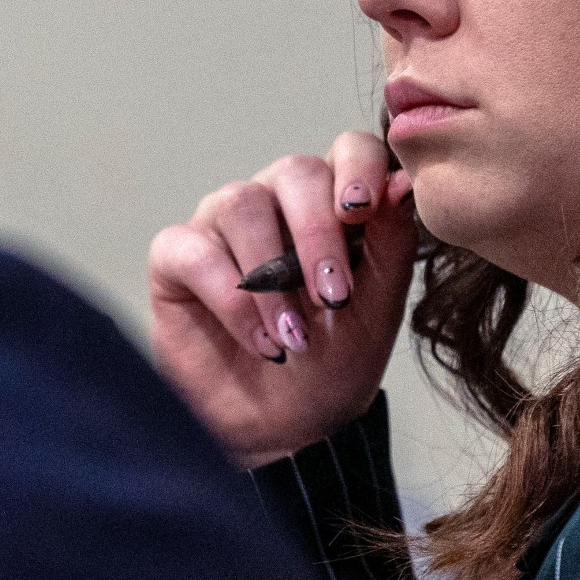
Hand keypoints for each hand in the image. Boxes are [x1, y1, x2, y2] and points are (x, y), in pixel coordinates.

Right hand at [149, 132, 419, 467]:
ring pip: (241, 204)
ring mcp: (222, 226)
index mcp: (333, 202)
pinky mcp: (177, 260)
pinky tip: (260, 342)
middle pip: (294, 171)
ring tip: (295, 337)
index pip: (349, 150)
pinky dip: (230, 299)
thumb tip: (402, 183)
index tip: (363, 211)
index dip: (357, 167)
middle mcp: (276, 202)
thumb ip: (391, 244)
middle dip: (318, 233)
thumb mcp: (377, 309)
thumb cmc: (334, 363)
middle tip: (333, 297)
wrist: (285, 429)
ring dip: (273, 276)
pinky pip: (194, 251)